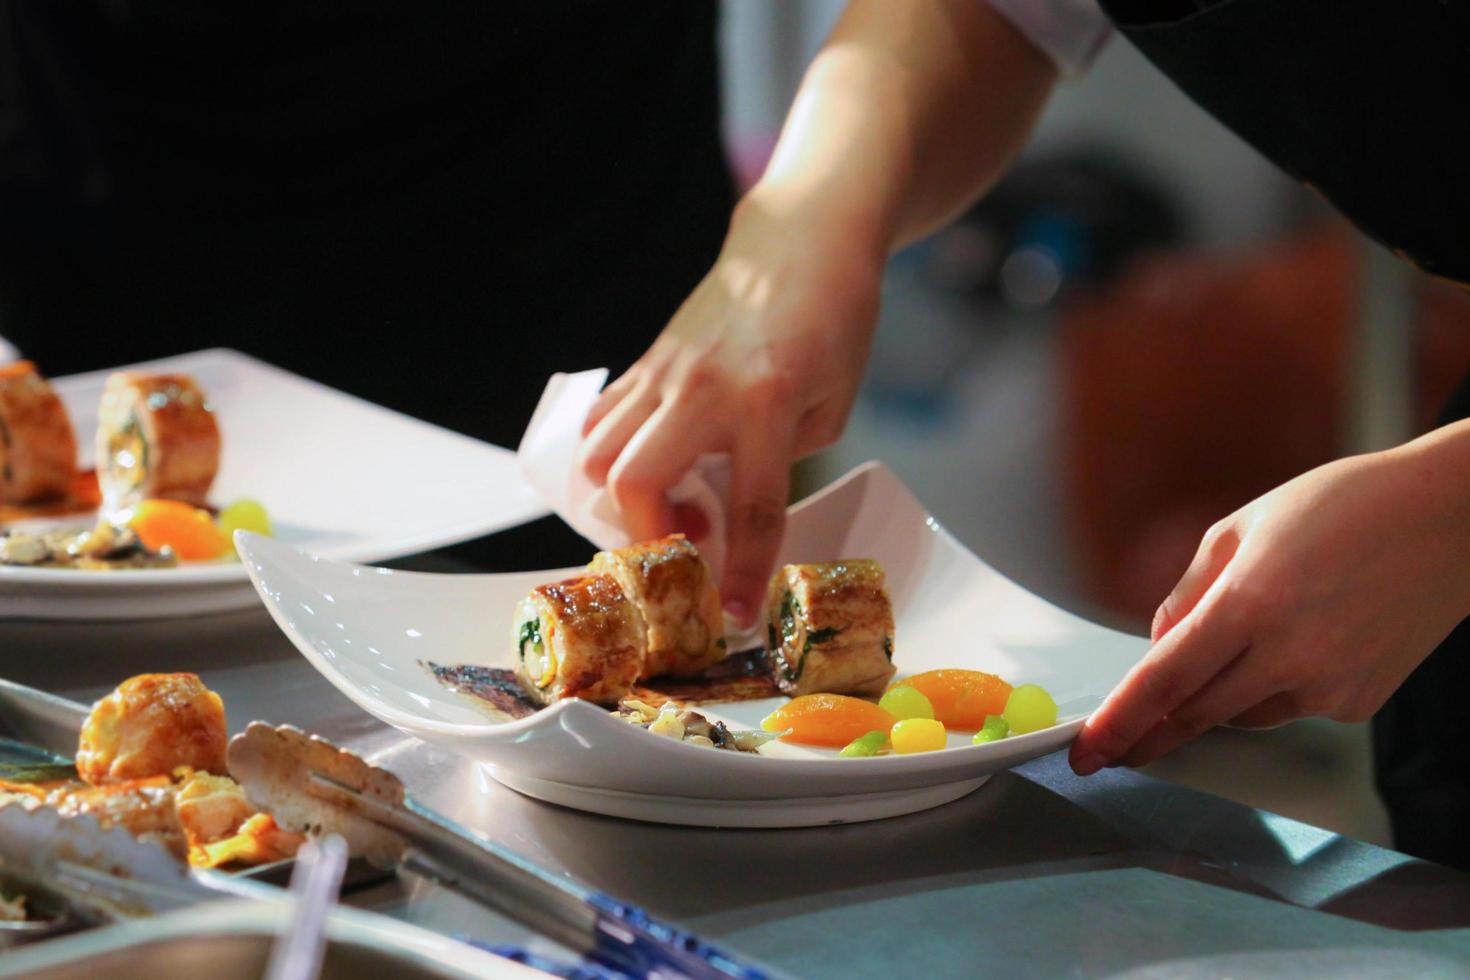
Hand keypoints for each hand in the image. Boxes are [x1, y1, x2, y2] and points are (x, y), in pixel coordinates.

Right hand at [576, 195, 884, 623]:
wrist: (799, 243)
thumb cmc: (832, 323)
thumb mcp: (830, 405)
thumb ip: (780, 459)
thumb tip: (728, 502)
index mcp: (766, 403)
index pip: (750, 509)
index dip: (740, 572)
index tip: (730, 615)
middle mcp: (703, 389)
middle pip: (635, 483)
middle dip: (650, 537)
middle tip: (688, 544)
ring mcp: (664, 371)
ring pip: (599, 453)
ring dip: (623, 499)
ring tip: (670, 501)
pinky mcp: (646, 360)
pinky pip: (602, 419)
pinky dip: (611, 455)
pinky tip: (650, 461)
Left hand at [1069, 432, 1469, 775]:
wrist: (1449, 520)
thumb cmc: (1345, 507)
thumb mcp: (1242, 528)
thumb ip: (1188, 593)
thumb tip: (1156, 648)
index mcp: (1252, 603)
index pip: (1165, 681)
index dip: (1119, 723)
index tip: (1086, 751)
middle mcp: (1292, 655)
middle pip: (1196, 715)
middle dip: (1149, 735)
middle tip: (1112, 749)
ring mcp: (1330, 686)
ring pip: (1242, 712)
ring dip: (1221, 692)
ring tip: (1257, 630)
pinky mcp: (1359, 703)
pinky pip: (1290, 706)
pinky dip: (1276, 683)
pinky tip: (1308, 633)